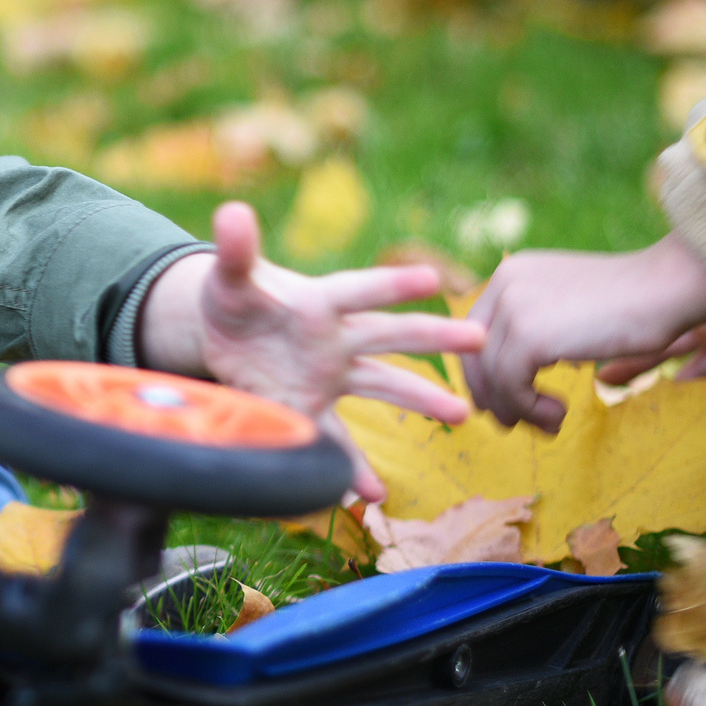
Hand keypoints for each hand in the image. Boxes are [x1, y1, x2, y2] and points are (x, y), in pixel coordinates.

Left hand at [140, 201, 486, 492]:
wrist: (226, 338)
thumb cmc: (236, 299)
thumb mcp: (229, 276)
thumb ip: (234, 251)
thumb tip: (232, 212)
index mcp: (319, 301)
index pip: (358, 289)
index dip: (391, 285)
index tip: (432, 279)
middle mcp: (336, 339)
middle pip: (389, 336)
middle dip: (432, 338)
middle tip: (479, 338)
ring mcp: (329, 377)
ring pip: (382, 386)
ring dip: (420, 399)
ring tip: (462, 414)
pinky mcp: (311, 410)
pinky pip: (337, 440)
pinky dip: (353, 467)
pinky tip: (373, 493)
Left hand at [463, 234, 705, 430]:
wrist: (670, 287)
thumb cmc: (636, 304)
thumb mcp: (570, 308)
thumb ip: (537, 328)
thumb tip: (506, 381)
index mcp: (512, 274)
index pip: (474, 333)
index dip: (485, 373)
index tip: (507, 402)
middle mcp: (504, 284)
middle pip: (474, 355)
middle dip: (492, 397)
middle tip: (515, 425)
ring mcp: (514, 308)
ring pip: (490, 376)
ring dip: (516, 410)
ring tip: (549, 425)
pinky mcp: (529, 335)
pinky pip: (510, 386)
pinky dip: (529, 410)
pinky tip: (559, 416)